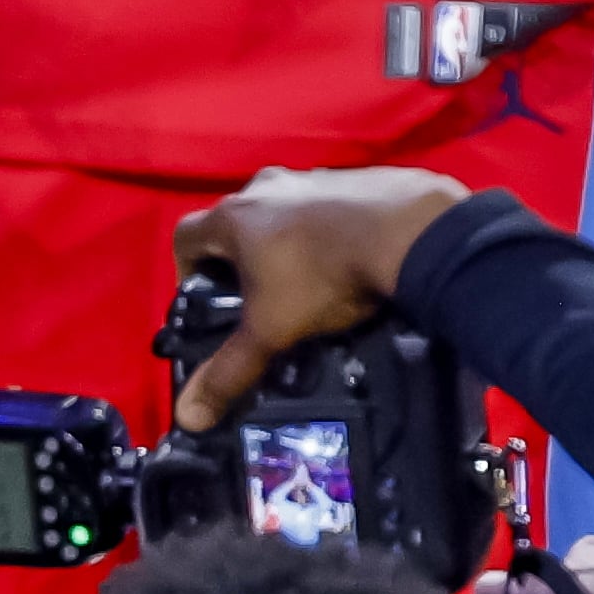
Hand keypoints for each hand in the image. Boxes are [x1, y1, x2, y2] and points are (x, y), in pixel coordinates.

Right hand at [164, 167, 476, 431]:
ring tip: (303, 285)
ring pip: (282, 211)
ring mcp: (313, 177)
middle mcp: (268, 185)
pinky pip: (325, 205)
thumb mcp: (271, 330)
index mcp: (236, 215)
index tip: (204, 300)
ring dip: (283, 241)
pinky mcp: (353, 177)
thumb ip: (229, 372)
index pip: (185, 236)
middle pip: (235, 222)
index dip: (186, 270)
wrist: (408, 231)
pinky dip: (325, 230)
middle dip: (238, 259)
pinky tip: (345, 261)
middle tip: (253, 300)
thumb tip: (189, 417)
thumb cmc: (323, 277)